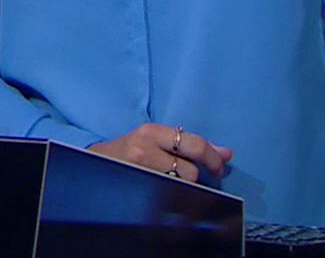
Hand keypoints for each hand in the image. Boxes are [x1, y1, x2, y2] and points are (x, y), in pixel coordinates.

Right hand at [87, 123, 232, 182]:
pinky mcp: (134, 185)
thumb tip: (227, 153)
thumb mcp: (159, 140)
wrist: (97, 161)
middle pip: (190, 169)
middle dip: (200, 176)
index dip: (213, 159)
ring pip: (179, 184)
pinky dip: (173, 194)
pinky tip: (169, 191)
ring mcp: (138, 168)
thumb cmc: (132, 149)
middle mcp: (144, 147)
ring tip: (178, 182)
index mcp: (154, 131)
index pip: (195, 144)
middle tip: (206, 179)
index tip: (220, 169)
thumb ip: (192, 145)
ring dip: (185, 187)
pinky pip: (166, 194)